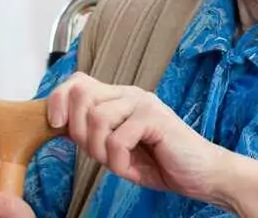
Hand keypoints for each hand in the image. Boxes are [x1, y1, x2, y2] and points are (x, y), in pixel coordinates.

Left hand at [46, 73, 228, 202]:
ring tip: (115, 163)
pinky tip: (129, 168)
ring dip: (98, 149)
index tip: (54, 125)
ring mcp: (143, 103)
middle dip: (77, 130)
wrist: (203, 175)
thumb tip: (60, 125)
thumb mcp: (118, 149)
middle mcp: (129, 94)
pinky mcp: (154, 118)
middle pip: (81, 93)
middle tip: (94, 153)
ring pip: (97, 118)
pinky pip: (117, 138)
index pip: (78, 82)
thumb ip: (94, 134)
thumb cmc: (162, 162)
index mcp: (119, 97)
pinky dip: (117, 160)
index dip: (59, 98)